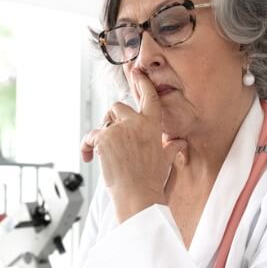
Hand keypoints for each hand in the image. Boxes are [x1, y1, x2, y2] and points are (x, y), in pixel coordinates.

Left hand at [80, 69, 187, 221]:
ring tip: (103, 154)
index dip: (142, 82)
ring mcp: (119, 129)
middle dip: (113, 119)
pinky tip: (89, 157)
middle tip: (112, 136)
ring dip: (101, 134)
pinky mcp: (103, 138)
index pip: (149, 98)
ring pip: (104, 122)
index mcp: (153, 125)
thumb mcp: (165, 160)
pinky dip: (87, 147)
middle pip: (118, 106)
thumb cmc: (151, 181)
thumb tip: (179, 143)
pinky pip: (90, 137)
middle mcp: (136, 123)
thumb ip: (170, 148)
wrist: (139, 196)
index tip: (137, 71)